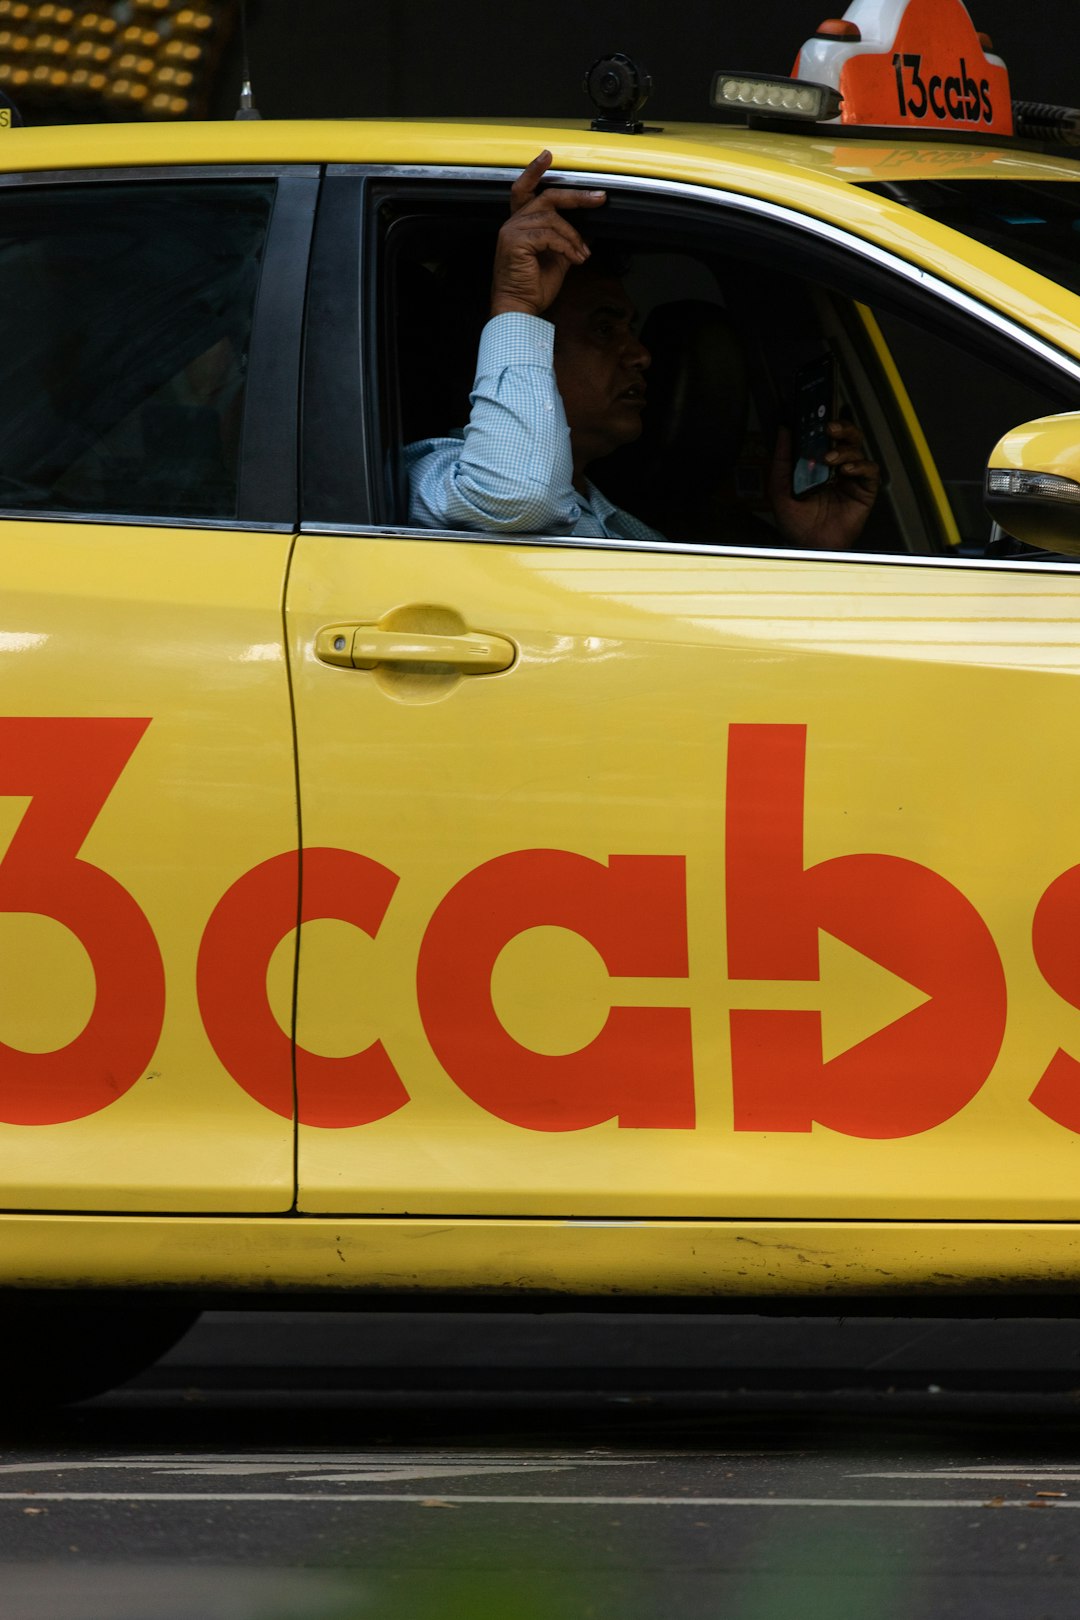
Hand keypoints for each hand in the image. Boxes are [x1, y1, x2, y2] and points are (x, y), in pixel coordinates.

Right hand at [490, 151, 606, 318]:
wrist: (519, 309)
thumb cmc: (533, 287)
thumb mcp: (557, 259)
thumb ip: (567, 241)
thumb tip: (589, 232)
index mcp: (520, 225)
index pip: (524, 190)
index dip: (535, 171)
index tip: (548, 155)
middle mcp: (513, 223)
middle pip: (548, 197)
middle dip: (576, 197)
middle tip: (599, 199)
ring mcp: (512, 231)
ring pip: (553, 219)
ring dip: (573, 237)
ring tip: (582, 255)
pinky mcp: (516, 242)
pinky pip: (550, 236)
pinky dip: (567, 247)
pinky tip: (574, 260)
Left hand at [768, 421, 880, 550]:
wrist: (809, 546)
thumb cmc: (797, 524)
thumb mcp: (780, 489)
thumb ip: (781, 460)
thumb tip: (783, 431)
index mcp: (818, 465)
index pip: (825, 437)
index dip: (823, 424)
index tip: (816, 415)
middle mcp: (837, 468)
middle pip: (846, 437)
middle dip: (841, 428)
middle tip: (829, 428)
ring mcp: (852, 478)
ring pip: (857, 450)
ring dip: (844, 450)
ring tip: (830, 459)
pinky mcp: (865, 490)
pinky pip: (870, 471)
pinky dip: (860, 466)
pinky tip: (847, 471)